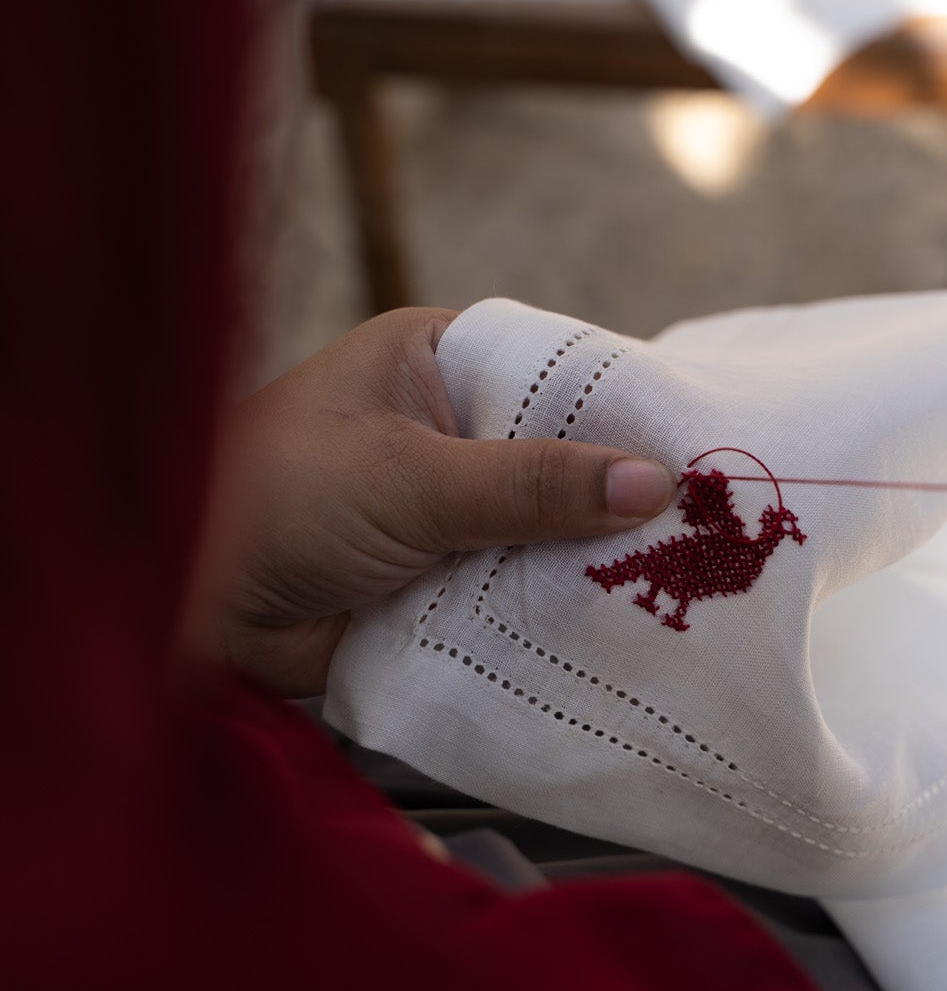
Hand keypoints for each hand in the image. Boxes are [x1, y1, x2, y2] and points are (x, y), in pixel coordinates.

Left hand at [187, 308, 673, 696]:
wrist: (185, 615)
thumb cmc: (273, 502)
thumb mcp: (411, 479)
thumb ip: (531, 484)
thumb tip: (655, 482)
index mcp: (432, 362)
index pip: (557, 370)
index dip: (626, 407)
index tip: (707, 444)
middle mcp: (444, 429)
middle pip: (560, 458)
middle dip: (619, 498)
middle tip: (716, 528)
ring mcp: (445, 511)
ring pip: (543, 532)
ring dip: (591, 563)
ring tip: (691, 584)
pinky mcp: (440, 584)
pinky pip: (516, 593)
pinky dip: (555, 613)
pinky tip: (625, 628)